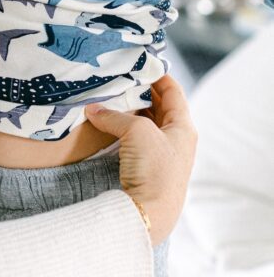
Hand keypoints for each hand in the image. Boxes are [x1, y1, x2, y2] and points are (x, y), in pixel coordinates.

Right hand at [85, 75, 196, 245]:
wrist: (149, 214)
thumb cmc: (154, 169)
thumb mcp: (137, 132)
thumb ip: (115, 116)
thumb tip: (92, 109)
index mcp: (184, 127)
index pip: (173, 91)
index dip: (158, 74)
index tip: (140, 62)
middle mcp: (176, 139)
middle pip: (159, 106)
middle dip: (139, 92)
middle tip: (119, 78)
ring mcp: (161, 154)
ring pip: (144, 123)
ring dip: (128, 111)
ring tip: (109, 97)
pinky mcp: (145, 168)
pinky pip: (134, 140)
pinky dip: (122, 129)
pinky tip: (107, 124)